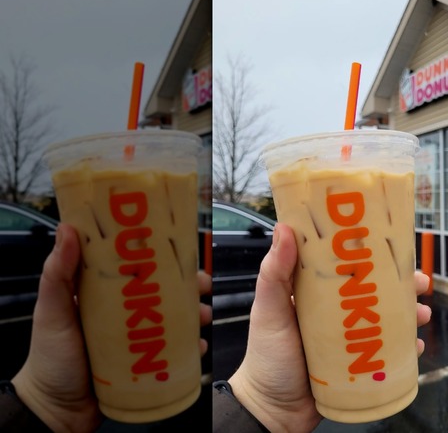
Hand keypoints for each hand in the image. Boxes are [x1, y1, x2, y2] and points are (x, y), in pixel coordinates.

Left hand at [12, 224, 212, 431]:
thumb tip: (67, 229)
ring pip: (176, 320)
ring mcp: (138, 339)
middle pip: (165, 293)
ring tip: (202, 318)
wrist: (56, 411)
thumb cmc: (49, 358)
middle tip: (203, 287)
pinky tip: (198, 347)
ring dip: (195, 315)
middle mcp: (125, 314)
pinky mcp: (147, 363)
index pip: (138, 268)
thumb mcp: (52, 312)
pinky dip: (190, 348)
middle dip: (189, 287)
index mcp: (105, 295)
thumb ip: (57, 274)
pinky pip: (176, 352)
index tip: (182, 250)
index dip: (163, 257)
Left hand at [229, 223, 431, 432]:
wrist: (273, 411)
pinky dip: (406, 348)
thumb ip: (274, 273)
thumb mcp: (269, 311)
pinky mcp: (359, 364)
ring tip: (423, 316)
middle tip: (421, 284)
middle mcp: (337, 312)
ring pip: (389, 320)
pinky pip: (389, 352)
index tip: (395, 248)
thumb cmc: (266, 358)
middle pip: (378, 291)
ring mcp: (350, 338)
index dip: (375, 256)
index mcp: (317, 293)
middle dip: (404, 286)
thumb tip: (284, 229)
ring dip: (410, 314)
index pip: (350, 266)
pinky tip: (416, 347)